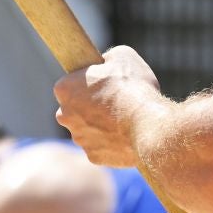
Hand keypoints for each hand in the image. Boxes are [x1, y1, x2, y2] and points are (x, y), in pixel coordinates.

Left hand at [53, 45, 161, 167]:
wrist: (149, 125)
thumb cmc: (133, 87)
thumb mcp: (122, 56)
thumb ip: (107, 59)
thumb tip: (106, 63)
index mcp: (64, 88)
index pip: (69, 84)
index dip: (87, 83)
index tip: (102, 84)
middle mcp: (64, 115)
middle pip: (75, 109)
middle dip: (89, 107)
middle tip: (114, 102)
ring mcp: (78, 138)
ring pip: (87, 130)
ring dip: (101, 125)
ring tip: (125, 119)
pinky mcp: (93, 157)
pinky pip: (101, 147)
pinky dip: (112, 143)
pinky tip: (127, 135)